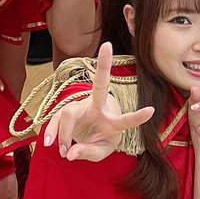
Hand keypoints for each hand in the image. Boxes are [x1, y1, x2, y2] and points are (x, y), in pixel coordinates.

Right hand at [43, 42, 154, 160]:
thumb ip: (87, 153)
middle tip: (107, 45)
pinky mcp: (66, 111)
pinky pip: (55, 120)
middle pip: (100, 85)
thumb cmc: (100, 142)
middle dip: (103, 64)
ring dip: (63, 134)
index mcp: (112, 122)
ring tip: (64, 152)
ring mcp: (81, 107)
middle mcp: (98, 108)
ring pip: (67, 114)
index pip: (126, 120)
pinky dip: (51, 132)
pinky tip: (48, 142)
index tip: (151, 110)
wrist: (88, 136)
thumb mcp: (99, 153)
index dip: (138, 117)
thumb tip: (70, 153)